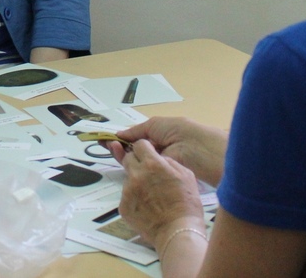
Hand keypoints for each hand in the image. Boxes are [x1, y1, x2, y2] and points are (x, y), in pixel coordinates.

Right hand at [112, 116, 227, 186]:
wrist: (199, 150)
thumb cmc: (180, 132)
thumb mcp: (156, 125)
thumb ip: (137, 131)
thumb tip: (120, 135)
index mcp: (160, 138)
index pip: (137, 141)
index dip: (124, 140)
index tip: (109, 140)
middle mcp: (159, 153)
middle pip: (135, 153)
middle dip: (121, 148)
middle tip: (105, 145)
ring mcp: (158, 167)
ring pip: (136, 163)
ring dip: (123, 156)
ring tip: (110, 148)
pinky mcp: (159, 180)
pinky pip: (142, 174)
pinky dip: (130, 168)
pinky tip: (119, 159)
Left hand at [116, 139, 206, 251]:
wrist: (178, 232)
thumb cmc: (186, 204)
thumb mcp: (186, 175)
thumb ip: (169, 161)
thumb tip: (158, 158)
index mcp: (152, 164)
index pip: (139, 144)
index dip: (144, 148)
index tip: (148, 153)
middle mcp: (136, 174)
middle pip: (128, 158)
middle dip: (137, 162)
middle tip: (148, 173)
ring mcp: (127, 191)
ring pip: (128, 178)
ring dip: (136, 181)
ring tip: (151, 195)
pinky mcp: (123, 206)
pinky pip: (126, 195)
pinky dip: (134, 198)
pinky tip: (147, 206)